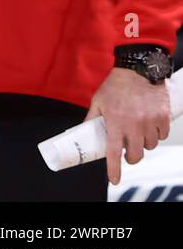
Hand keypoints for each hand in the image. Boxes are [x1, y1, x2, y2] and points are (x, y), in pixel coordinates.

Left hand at [86, 67, 171, 184]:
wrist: (138, 69)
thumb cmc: (116, 85)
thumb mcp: (98, 101)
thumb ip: (92, 118)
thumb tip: (84, 132)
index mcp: (115, 121)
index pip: (113, 152)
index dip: (113, 169)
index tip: (114, 179)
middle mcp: (134, 124)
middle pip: (136, 155)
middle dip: (131, 157)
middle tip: (127, 149)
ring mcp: (150, 121)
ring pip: (150, 146)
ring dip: (143, 143)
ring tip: (137, 130)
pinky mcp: (163, 117)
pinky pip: (162, 135)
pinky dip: (156, 134)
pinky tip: (149, 124)